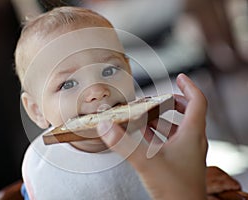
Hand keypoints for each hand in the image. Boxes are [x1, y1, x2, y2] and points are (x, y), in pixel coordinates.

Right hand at [97, 73, 207, 199]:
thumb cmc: (175, 189)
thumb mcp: (146, 162)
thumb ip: (123, 143)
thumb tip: (105, 126)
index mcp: (191, 134)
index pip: (197, 101)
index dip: (189, 86)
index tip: (180, 76)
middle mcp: (193, 140)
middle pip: (189, 112)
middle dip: (172, 102)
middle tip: (158, 98)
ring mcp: (188, 152)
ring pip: (178, 128)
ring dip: (163, 119)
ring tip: (146, 114)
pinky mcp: (181, 162)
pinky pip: (172, 140)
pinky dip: (160, 134)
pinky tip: (145, 136)